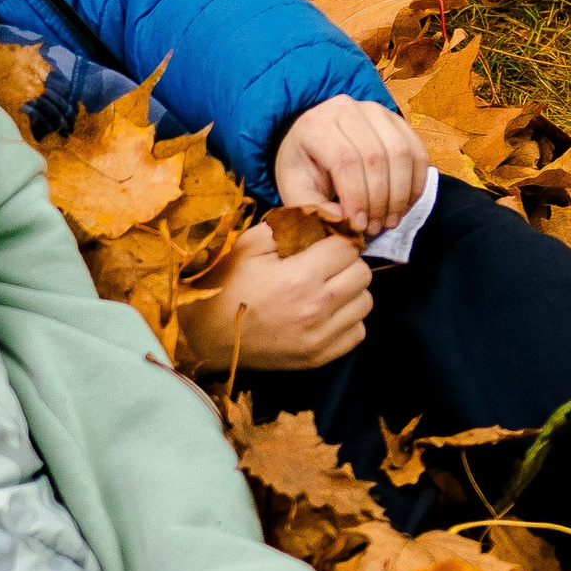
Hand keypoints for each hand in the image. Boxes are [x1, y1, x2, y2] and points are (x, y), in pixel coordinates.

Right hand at [178, 219, 372, 376]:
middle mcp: (315, 308)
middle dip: (347, 264)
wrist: (205, 335)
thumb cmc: (227, 283)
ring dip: (350, 292)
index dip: (335, 240)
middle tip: (325, 267)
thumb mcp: (252, 242)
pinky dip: (347, 320)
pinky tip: (326, 314)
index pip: (347, 247)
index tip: (322, 245)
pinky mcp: (319, 358)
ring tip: (326, 290)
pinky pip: (358, 332)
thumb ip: (295, 221)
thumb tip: (336, 212)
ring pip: (365, 302)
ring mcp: (319, 338)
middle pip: (362, 273)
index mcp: (299, 276)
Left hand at [272, 95, 430, 236]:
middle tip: (376, 228)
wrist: (315, 139)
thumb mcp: (295, 189)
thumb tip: (345, 222)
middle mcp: (347, 109)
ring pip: (401, 152)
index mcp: (315, 125)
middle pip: (376, 157)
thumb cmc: (304, 167)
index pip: (345, 160)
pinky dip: (416, 182)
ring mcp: (376, 111)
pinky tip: (404, 205)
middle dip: (380, 200)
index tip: (359, 225)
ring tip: (390, 220)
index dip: (357, 197)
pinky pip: (417, 151)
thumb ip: (314, 208)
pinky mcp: (397, 120)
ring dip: (401, 194)